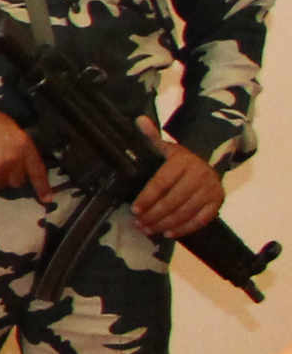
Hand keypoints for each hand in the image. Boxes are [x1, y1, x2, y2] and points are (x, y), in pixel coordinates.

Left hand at [133, 119, 226, 237]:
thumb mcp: (165, 147)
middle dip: (154, 215)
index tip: (134, 209)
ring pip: (186, 212)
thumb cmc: (178, 159)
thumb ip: (151, 137)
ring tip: (148, 229)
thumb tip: (139, 120)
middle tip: (139, 224)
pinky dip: (184, 229)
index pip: (162, 182)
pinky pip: (201, 219)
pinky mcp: (217, 201)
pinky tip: (168, 233)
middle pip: (173, 200)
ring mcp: (210, 189)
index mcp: (183, 161)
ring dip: (165, 224)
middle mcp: (199, 174)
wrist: (208, 162)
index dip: (147, 197)